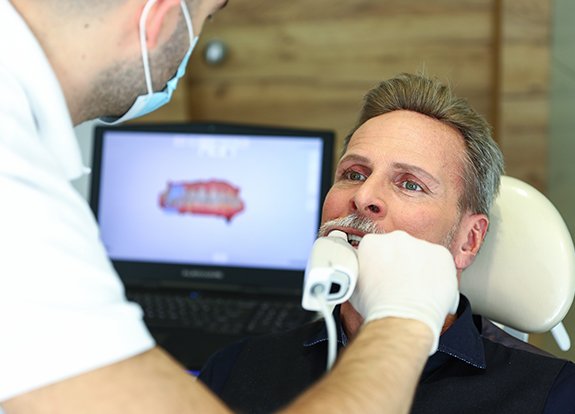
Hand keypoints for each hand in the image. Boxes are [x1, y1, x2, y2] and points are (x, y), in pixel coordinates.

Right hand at [349, 230, 458, 353]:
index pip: (376, 248)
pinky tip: (430, 289)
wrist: (402, 320)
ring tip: (416, 290)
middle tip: (400, 283)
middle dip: (400, 262)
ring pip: (421, 254)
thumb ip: (361, 271)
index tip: (384, 273)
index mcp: (372, 243)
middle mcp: (396, 238)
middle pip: (400, 248)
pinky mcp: (442, 254)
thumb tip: (362, 272)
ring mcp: (421, 245)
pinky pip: (441, 262)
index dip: (380, 263)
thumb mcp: (355, 286)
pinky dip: (438, 273)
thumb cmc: (378, 308)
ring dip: (419, 267)